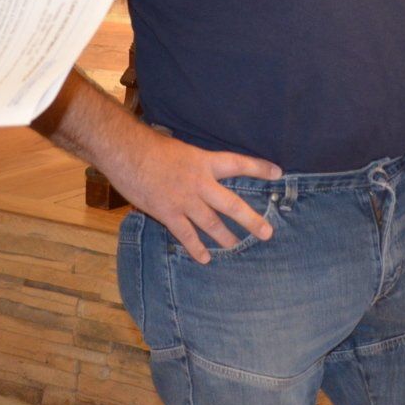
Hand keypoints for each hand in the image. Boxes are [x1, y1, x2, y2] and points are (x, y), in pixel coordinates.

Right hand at [102, 124, 281, 263]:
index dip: (259, 168)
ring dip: (227, 238)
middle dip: (251, 220)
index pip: (239, 164)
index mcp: (204, 162)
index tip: (278, 173)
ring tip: (238, 247)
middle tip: (267, 233)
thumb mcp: (181, 149)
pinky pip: (186, 235)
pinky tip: (206, 258)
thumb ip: (194, 164)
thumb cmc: (150, 146)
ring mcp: (185, 200)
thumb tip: (202, 171)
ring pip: (212, 224)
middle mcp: (200, 183)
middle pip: (232, 204)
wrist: (126, 152)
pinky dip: (197, 248)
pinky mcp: (168, 213)